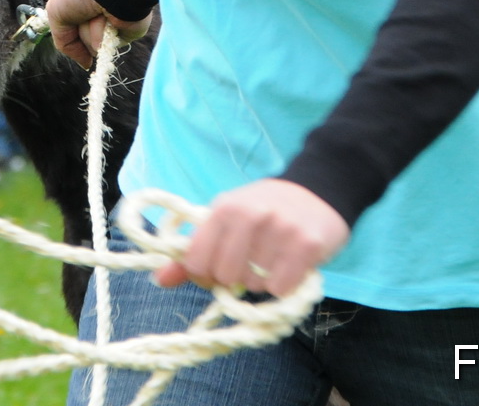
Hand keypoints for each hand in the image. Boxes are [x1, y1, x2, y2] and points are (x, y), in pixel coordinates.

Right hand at [44, 0, 150, 71]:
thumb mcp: (57, 13)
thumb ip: (65, 42)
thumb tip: (86, 64)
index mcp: (86, 5)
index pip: (75, 31)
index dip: (71, 32)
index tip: (70, 24)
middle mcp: (101, 15)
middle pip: (83, 41)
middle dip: (80, 30)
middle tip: (84, 12)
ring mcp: (114, 24)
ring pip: (95, 46)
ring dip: (91, 31)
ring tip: (98, 12)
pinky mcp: (128, 31)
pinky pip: (110, 46)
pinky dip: (104, 35)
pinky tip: (109, 19)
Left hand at [154, 179, 349, 297]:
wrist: (318, 190)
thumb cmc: (265, 209)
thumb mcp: (226, 219)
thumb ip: (194, 250)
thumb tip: (160, 280)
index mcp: (225, 208)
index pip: (196, 262)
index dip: (204, 274)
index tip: (218, 268)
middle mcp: (251, 216)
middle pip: (226, 278)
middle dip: (236, 279)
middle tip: (250, 263)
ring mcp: (280, 229)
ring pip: (255, 285)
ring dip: (262, 281)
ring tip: (273, 258)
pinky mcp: (307, 245)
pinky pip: (281, 289)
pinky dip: (284, 286)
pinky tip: (290, 265)